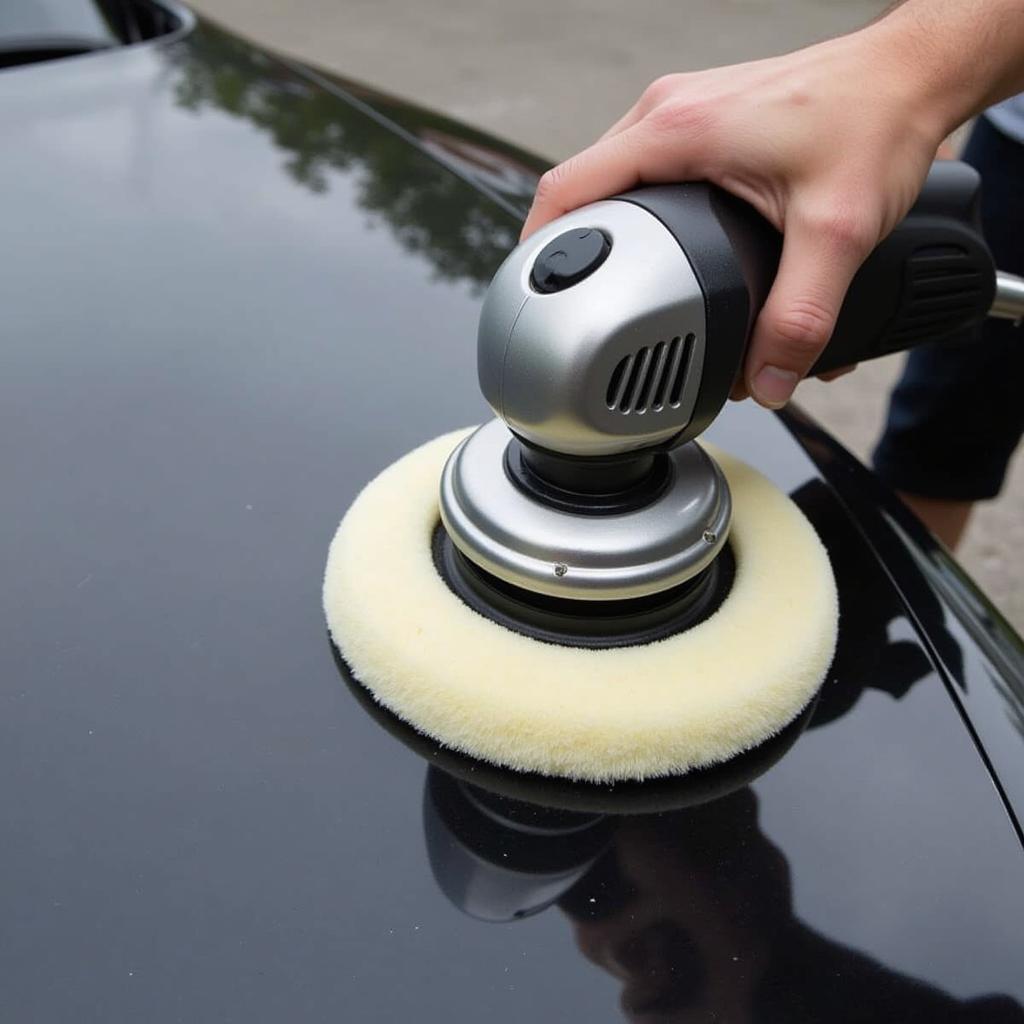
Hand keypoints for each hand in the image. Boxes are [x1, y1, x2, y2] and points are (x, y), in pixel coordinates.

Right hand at [520, 30, 949, 407]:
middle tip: (575, 306)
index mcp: (677, 131)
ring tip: (612, 287)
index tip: (527, 296)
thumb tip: (767, 381)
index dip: (535, 248)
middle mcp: (669, 113)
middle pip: (582, 189)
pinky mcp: (706, 121)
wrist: (912, 74)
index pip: (566, 190)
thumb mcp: (838, 231)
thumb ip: (800, 318)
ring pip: (613, 179)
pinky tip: (659, 250)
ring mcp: (685, 112)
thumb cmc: (876, 121)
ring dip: (607, 231)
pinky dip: (639, 213)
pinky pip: (644, 169)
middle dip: (573, 250)